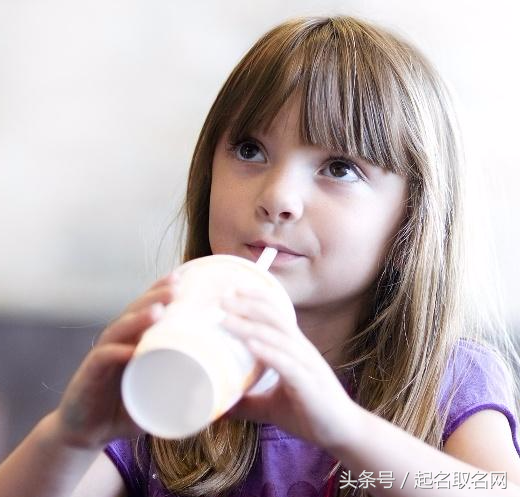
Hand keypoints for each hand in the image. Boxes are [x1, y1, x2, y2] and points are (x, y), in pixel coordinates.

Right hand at [52, 272, 179, 448]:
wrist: (88, 432)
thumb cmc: (129, 409)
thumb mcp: (162, 398)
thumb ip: (188, 393)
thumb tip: (225, 398)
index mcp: (136, 340)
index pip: (148, 308)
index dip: (162, 292)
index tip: (184, 279)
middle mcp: (119, 342)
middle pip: (135, 311)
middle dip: (156, 296)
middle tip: (177, 287)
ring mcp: (103, 356)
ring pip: (119, 329)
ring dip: (138, 318)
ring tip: (158, 310)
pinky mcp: (89, 375)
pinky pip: (102, 359)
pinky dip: (115, 353)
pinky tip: (130, 350)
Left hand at [219, 286, 356, 452]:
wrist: (343, 434)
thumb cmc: (308, 414)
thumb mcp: (271, 407)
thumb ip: (247, 403)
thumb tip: (219, 405)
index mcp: (295, 349)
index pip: (276, 314)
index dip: (256, 299)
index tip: (232, 289)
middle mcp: (301, 350)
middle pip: (274, 319)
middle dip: (247, 306)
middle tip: (221, 299)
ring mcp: (307, 365)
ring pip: (278, 337)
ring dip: (250, 326)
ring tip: (226, 319)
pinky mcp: (309, 384)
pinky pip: (287, 364)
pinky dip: (268, 352)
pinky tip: (250, 345)